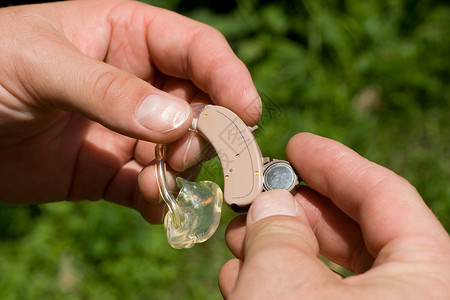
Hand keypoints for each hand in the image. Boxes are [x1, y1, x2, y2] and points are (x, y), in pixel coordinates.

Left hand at [0, 0, 260, 222]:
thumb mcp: (40, 66)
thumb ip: (108, 91)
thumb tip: (176, 121)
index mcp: (127, 36)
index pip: (197, 49)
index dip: (229, 77)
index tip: (248, 112)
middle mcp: (137, 82)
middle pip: (202, 103)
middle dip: (208, 131)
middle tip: (187, 154)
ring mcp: (128, 129)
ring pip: (182, 150)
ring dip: (182, 169)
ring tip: (159, 180)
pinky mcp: (112, 171)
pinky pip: (150, 187)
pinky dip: (159, 199)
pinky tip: (152, 205)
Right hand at [220, 133, 449, 298]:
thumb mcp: (283, 285)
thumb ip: (278, 232)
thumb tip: (271, 202)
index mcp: (429, 279)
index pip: (386, 196)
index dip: (335, 164)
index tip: (296, 145)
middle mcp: (416, 297)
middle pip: (357, 233)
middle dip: (297, 210)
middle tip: (256, 196)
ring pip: (333, 273)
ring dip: (279, 249)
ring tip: (237, 238)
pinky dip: (283, 285)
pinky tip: (242, 277)